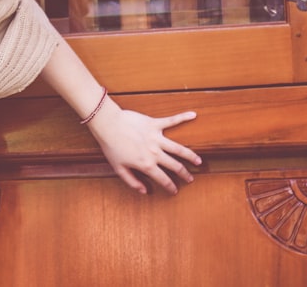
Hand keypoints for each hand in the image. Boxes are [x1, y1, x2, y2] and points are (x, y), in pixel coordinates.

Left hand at [86, 99, 201, 194]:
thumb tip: (144, 191)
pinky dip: (183, 117)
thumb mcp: (118, 168)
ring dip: (190, 155)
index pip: (163, 179)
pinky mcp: (154, 124)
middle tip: (190, 179)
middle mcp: (155, 153)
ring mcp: (156, 138)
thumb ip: (132, 181)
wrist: (107, 124)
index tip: (175, 190)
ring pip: (179, 148)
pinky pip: (171, 121)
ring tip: (198, 161)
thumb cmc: (110, 146)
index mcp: (146, 165)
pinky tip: (193, 115)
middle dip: (184, 174)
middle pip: (175, 166)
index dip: (170, 187)